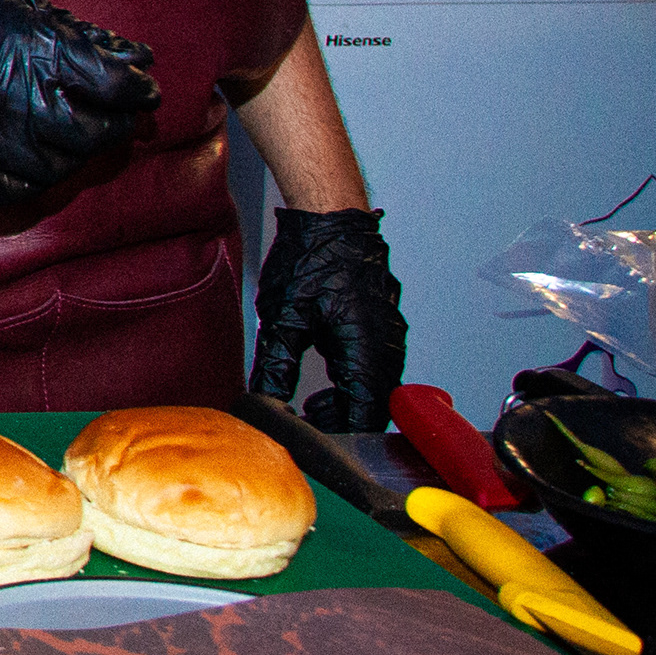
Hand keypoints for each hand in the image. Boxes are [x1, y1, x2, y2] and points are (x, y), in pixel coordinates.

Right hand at [0, 0, 159, 205]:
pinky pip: (18, 190)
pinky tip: (41, 161)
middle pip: (94, 131)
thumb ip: (73, 32)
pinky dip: (39, 180)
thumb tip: (130, 57)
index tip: (144, 91)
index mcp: (33, 51)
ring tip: (77, 138)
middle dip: (116, 124)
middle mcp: (15, 97)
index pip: (114, 85)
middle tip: (118, 118)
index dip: (138, 90)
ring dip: (78, 154)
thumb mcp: (14, 1)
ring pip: (61, 167)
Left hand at [249, 205, 402, 429]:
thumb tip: (265, 397)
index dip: (338, 432)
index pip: (364, 413)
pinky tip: (328, 373)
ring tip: (313, 403)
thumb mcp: (284, 317)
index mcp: (367, 351)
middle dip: (343, 420)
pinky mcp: (384, 324)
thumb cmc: (311, 259)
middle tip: (307, 421)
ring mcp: (390, 335)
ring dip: (349, 400)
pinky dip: (355, 378)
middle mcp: (387, 347)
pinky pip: (376, 365)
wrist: (331, 219)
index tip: (310, 435)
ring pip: (377, 386)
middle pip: (374, 405)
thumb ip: (277, 364)